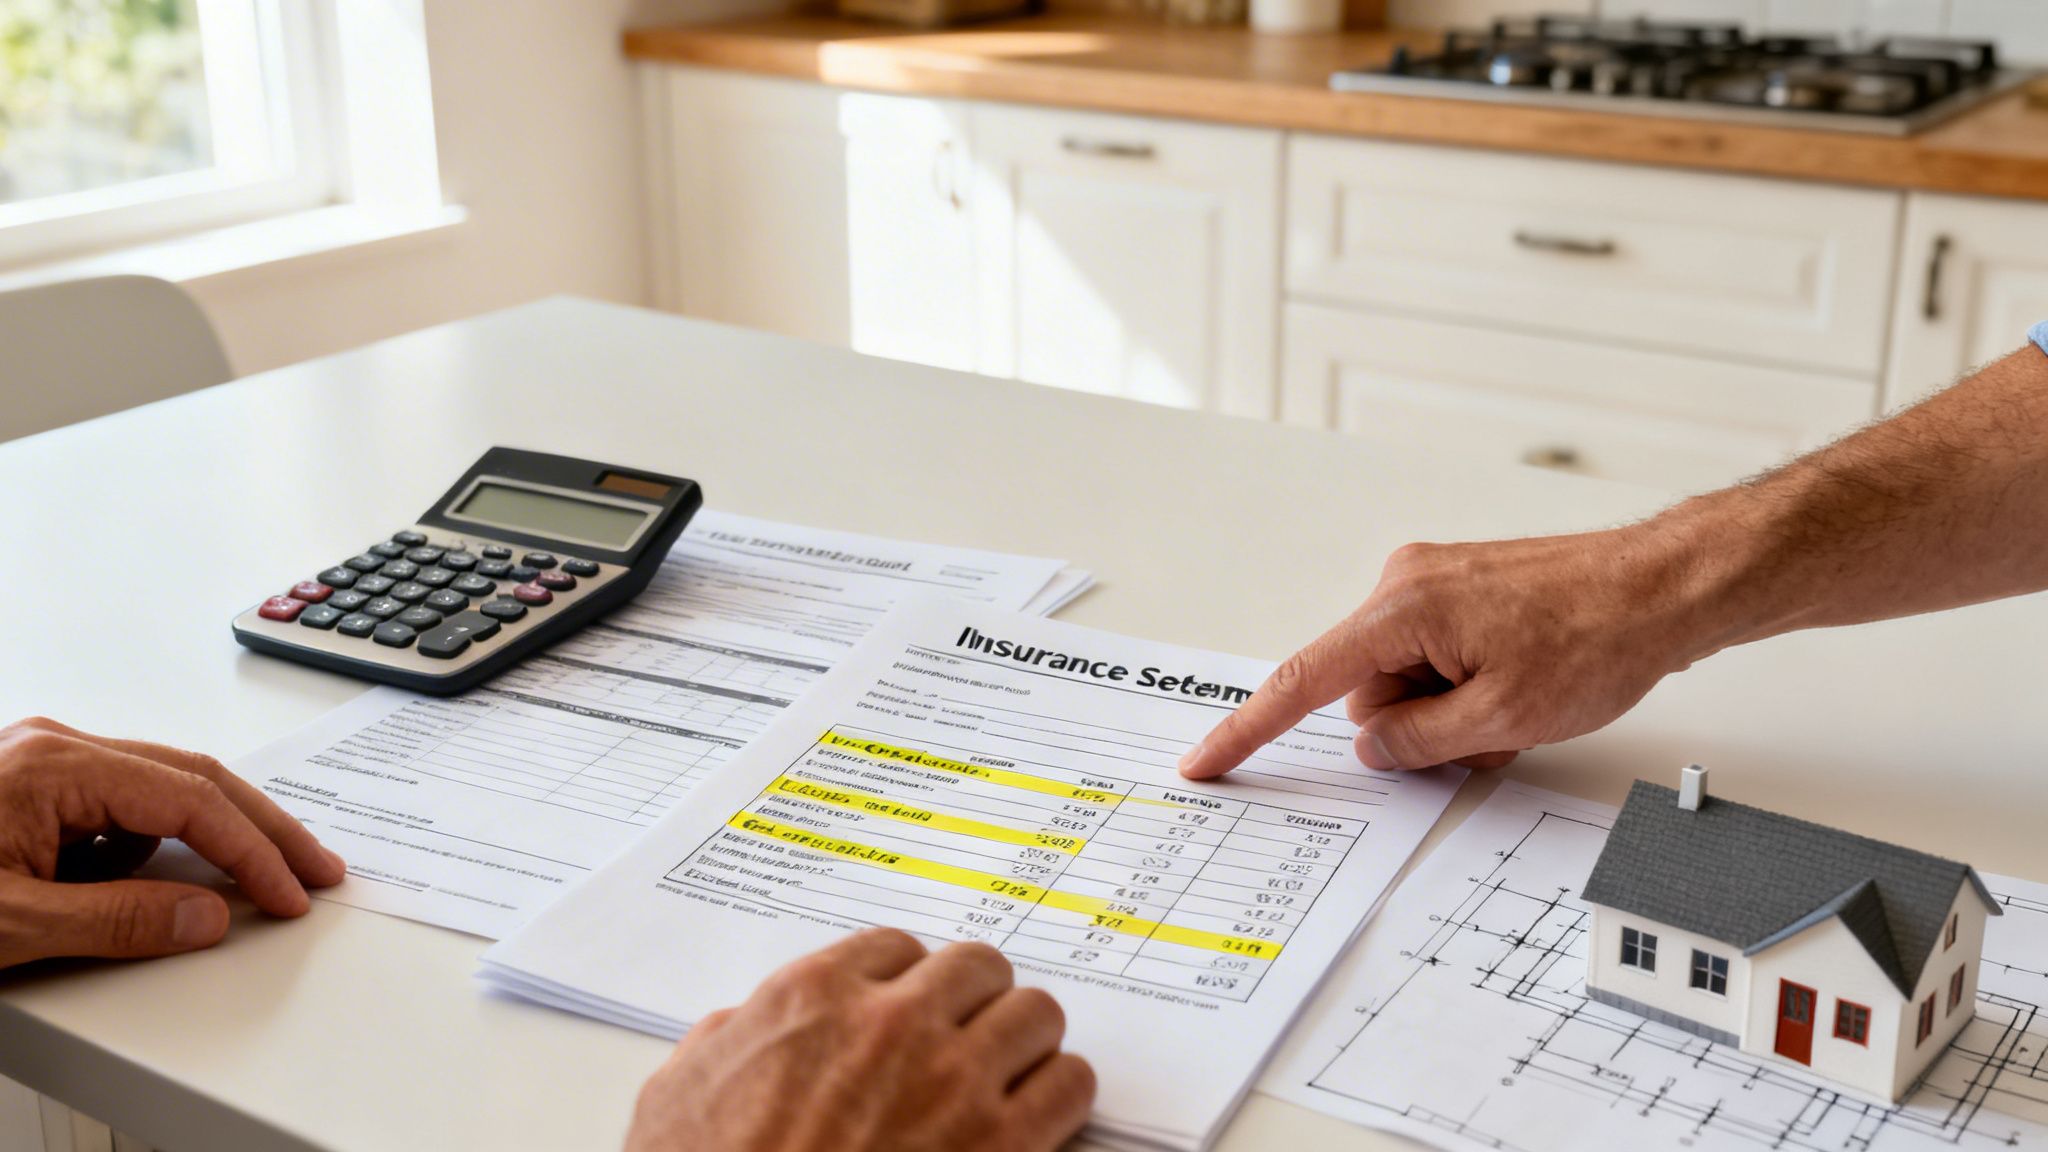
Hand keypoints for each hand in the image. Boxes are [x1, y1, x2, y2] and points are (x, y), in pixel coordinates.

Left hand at [0, 717, 345, 967]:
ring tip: (241, 884)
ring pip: (160, 791)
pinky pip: (119, 809)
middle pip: (193, 779)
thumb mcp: (10, 922)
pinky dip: (147, 847)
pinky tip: (133, 886)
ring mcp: (45, 763)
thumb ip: (115, 921)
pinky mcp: (35, 788)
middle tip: (314, 870)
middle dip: (260, 830)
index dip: (252, 851)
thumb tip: (208, 918)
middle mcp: (56, 749)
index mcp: (54, 766)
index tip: (289, 893)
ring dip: (205, 839)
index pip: (189, 801)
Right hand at [626, 928, 1094, 1151]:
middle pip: (979, 967)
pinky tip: (1039, 1116)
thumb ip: (720, 1042)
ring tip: (1010, 1070)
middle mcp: (892, 1023)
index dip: (907, 979)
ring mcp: (953, 1082)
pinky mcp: (1000, 1147)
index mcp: (814, 998)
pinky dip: (1060, 1095)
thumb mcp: (677, 1096)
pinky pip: (1069, 1085)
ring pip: (1037, 1014)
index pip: (896, 946)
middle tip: (967, 1032)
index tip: (910, 1003)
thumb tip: (737, 1028)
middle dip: (975, 999)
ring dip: (1025, 1041)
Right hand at [1179, 526, 1711, 777]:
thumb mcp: (1503, 717)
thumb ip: (1419, 742)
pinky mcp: (1459, 592)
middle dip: (1417, 728)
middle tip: (1491, 728)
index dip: (1250, 731)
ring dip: (1451, 711)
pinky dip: (1467, 688)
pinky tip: (1519, 685)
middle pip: (1367, 693)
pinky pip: (1435, 660)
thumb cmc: (1599, 635)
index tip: (1206, 760)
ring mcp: (1433, 585)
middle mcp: (1405, 585)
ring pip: (1406, 682)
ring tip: (1520, 701)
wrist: (1664, 587)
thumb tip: (1376, 748)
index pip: (1303, 682)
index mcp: (1402, 609)